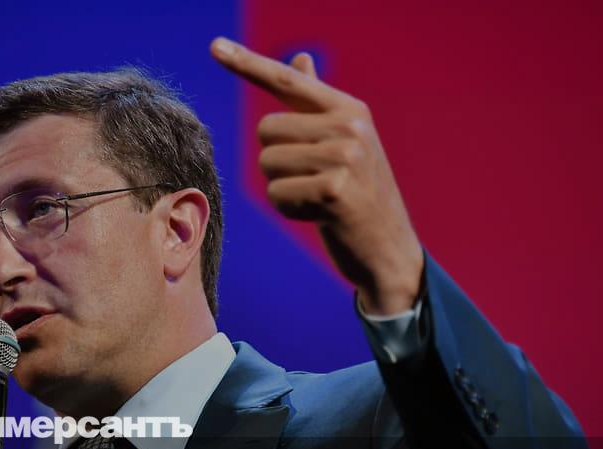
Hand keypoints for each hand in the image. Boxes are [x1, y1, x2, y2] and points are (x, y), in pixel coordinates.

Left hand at [210, 37, 423, 314]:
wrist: (389, 248)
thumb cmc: (360, 194)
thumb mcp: (344, 142)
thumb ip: (316, 102)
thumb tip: (300, 59)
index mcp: (349, 108)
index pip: (287, 80)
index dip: (247, 63)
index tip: (214, 46)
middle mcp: (349, 126)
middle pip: (266, 130)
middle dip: (276, 160)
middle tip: (312, 179)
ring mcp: (345, 158)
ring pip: (267, 164)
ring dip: (282, 187)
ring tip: (317, 198)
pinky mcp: (335, 192)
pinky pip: (277, 195)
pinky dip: (289, 210)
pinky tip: (319, 216)